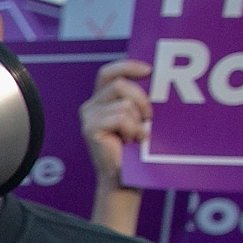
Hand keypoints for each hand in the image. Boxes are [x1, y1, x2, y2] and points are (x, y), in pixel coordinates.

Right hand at [82, 59, 151, 195]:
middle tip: (149, 118)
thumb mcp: (138, 116)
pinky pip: (120, 117)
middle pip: (119, 84)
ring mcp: (88, 117)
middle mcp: (91, 106)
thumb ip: (137, 98)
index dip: (127, 66)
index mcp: (101, 99)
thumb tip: (155, 78)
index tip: (149, 70)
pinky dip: (133, 129)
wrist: (125, 177)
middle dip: (141, 99)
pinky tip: (132, 141)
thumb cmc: (135, 148)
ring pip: (124, 103)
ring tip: (136, 136)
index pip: (109, 72)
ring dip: (138, 121)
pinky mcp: (90, 128)